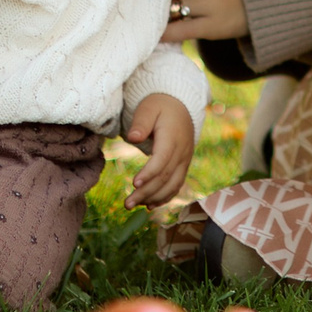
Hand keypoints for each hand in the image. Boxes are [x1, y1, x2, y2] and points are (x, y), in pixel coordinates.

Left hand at [121, 93, 196, 207]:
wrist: (180, 105)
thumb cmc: (160, 106)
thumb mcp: (149, 108)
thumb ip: (141, 122)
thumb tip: (133, 138)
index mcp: (173, 137)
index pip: (162, 159)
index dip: (149, 173)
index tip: (134, 183)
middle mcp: (182, 151)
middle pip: (165, 176)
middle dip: (146, 192)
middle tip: (126, 203)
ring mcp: (184, 160)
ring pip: (172, 185)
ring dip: (154, 198)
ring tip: (134, 205)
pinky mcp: (183, 165)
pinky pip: (176, 185)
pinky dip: (165, 197)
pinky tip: (150, 205)